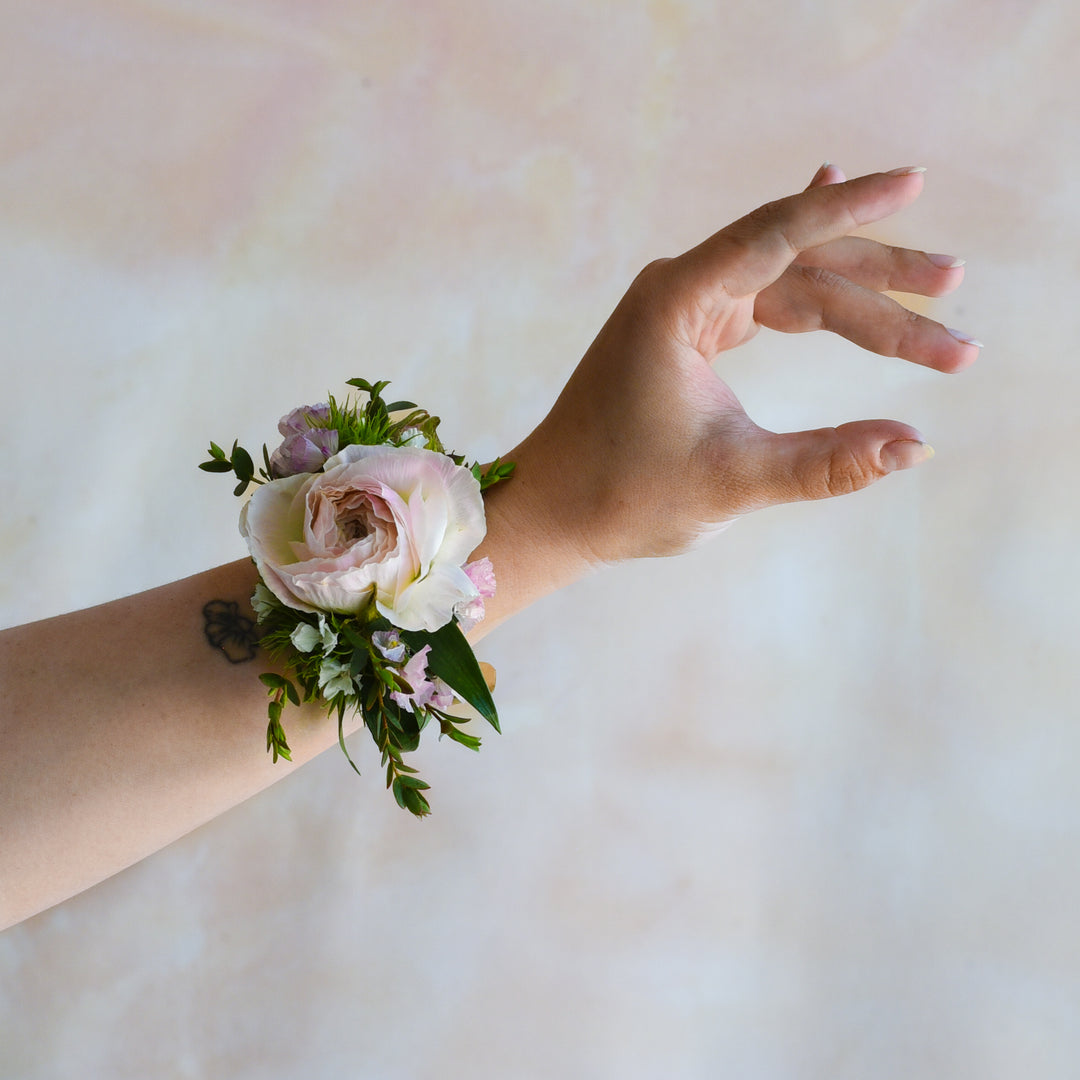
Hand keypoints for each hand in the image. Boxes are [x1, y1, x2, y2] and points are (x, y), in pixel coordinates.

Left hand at [506, 164, 979, 563]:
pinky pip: (762, 299)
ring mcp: (681, 308)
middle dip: (879, 280)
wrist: (554, 509)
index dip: (852, 210)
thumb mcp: (733, 481)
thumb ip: (827, 464)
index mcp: (676, 303)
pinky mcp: (687, 333)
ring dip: (857, 303)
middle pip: (797, 262)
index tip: (912, 184)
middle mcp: (678, 290)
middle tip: (953, 290)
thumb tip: (916, 447)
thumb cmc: (621, 494)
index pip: (777, 236)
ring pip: (788, 286)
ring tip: (934, 325)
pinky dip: (811, 297)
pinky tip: (841, 260)